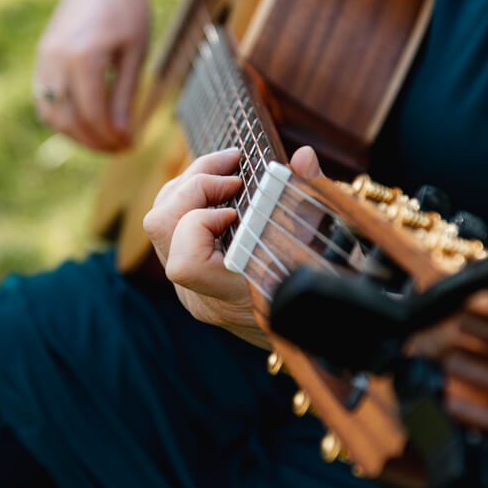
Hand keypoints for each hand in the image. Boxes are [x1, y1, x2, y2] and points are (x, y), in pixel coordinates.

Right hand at [33, 0, 150, 150]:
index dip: (112, 137)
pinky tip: (84, 120)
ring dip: (74, 133)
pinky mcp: (42, 55)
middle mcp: (57, 60)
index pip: (93, 116)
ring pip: (51, 113)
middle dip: (94, 141)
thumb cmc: (129, 8)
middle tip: (119, 148)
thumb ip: (125, 96)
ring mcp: (44, 57)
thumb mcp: (135, 53)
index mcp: (84, 58)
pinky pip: (43, 98)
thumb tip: (121, 135)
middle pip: (69, 120)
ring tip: (102, 138)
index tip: (131, 145)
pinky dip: (60, 116)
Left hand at [142, 145, 322, 345]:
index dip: (201, 226)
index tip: (236, 211)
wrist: (305, 330)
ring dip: (188, 185)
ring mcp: (188, 287)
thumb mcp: (329, 246)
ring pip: (158, 224)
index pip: (186, 264)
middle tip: (234, 168)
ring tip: (227, 167)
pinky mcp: (185, 277)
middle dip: (194, 185)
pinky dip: (190, 198)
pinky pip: (169, 228)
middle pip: (161, 228)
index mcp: (234, 297)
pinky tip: (220, 186)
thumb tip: (302, 157)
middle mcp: (201, 294)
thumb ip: (312, 200)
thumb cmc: (322, 286)